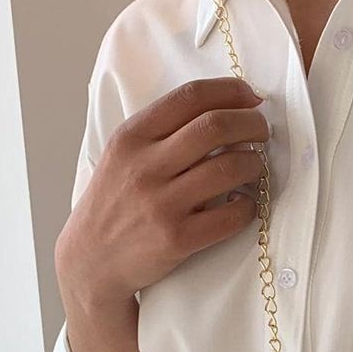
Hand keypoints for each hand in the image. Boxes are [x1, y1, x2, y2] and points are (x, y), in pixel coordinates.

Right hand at [56, 76, 270, 305]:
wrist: (91, 260)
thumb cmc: (114, 204)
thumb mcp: (123, 156)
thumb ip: (161, 132)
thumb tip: (221, 111)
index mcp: (132, 137)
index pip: (190, 97)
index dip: (230, 91)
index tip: (251, 97)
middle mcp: (145, 166)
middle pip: (215, 127)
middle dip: (251, 124)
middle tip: (261, 132)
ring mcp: (161, 203)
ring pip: (229, 168)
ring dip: (255, 164)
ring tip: (255, 168)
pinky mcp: (177, 239)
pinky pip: (231, 216)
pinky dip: (248, 207)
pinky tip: (243, 203)